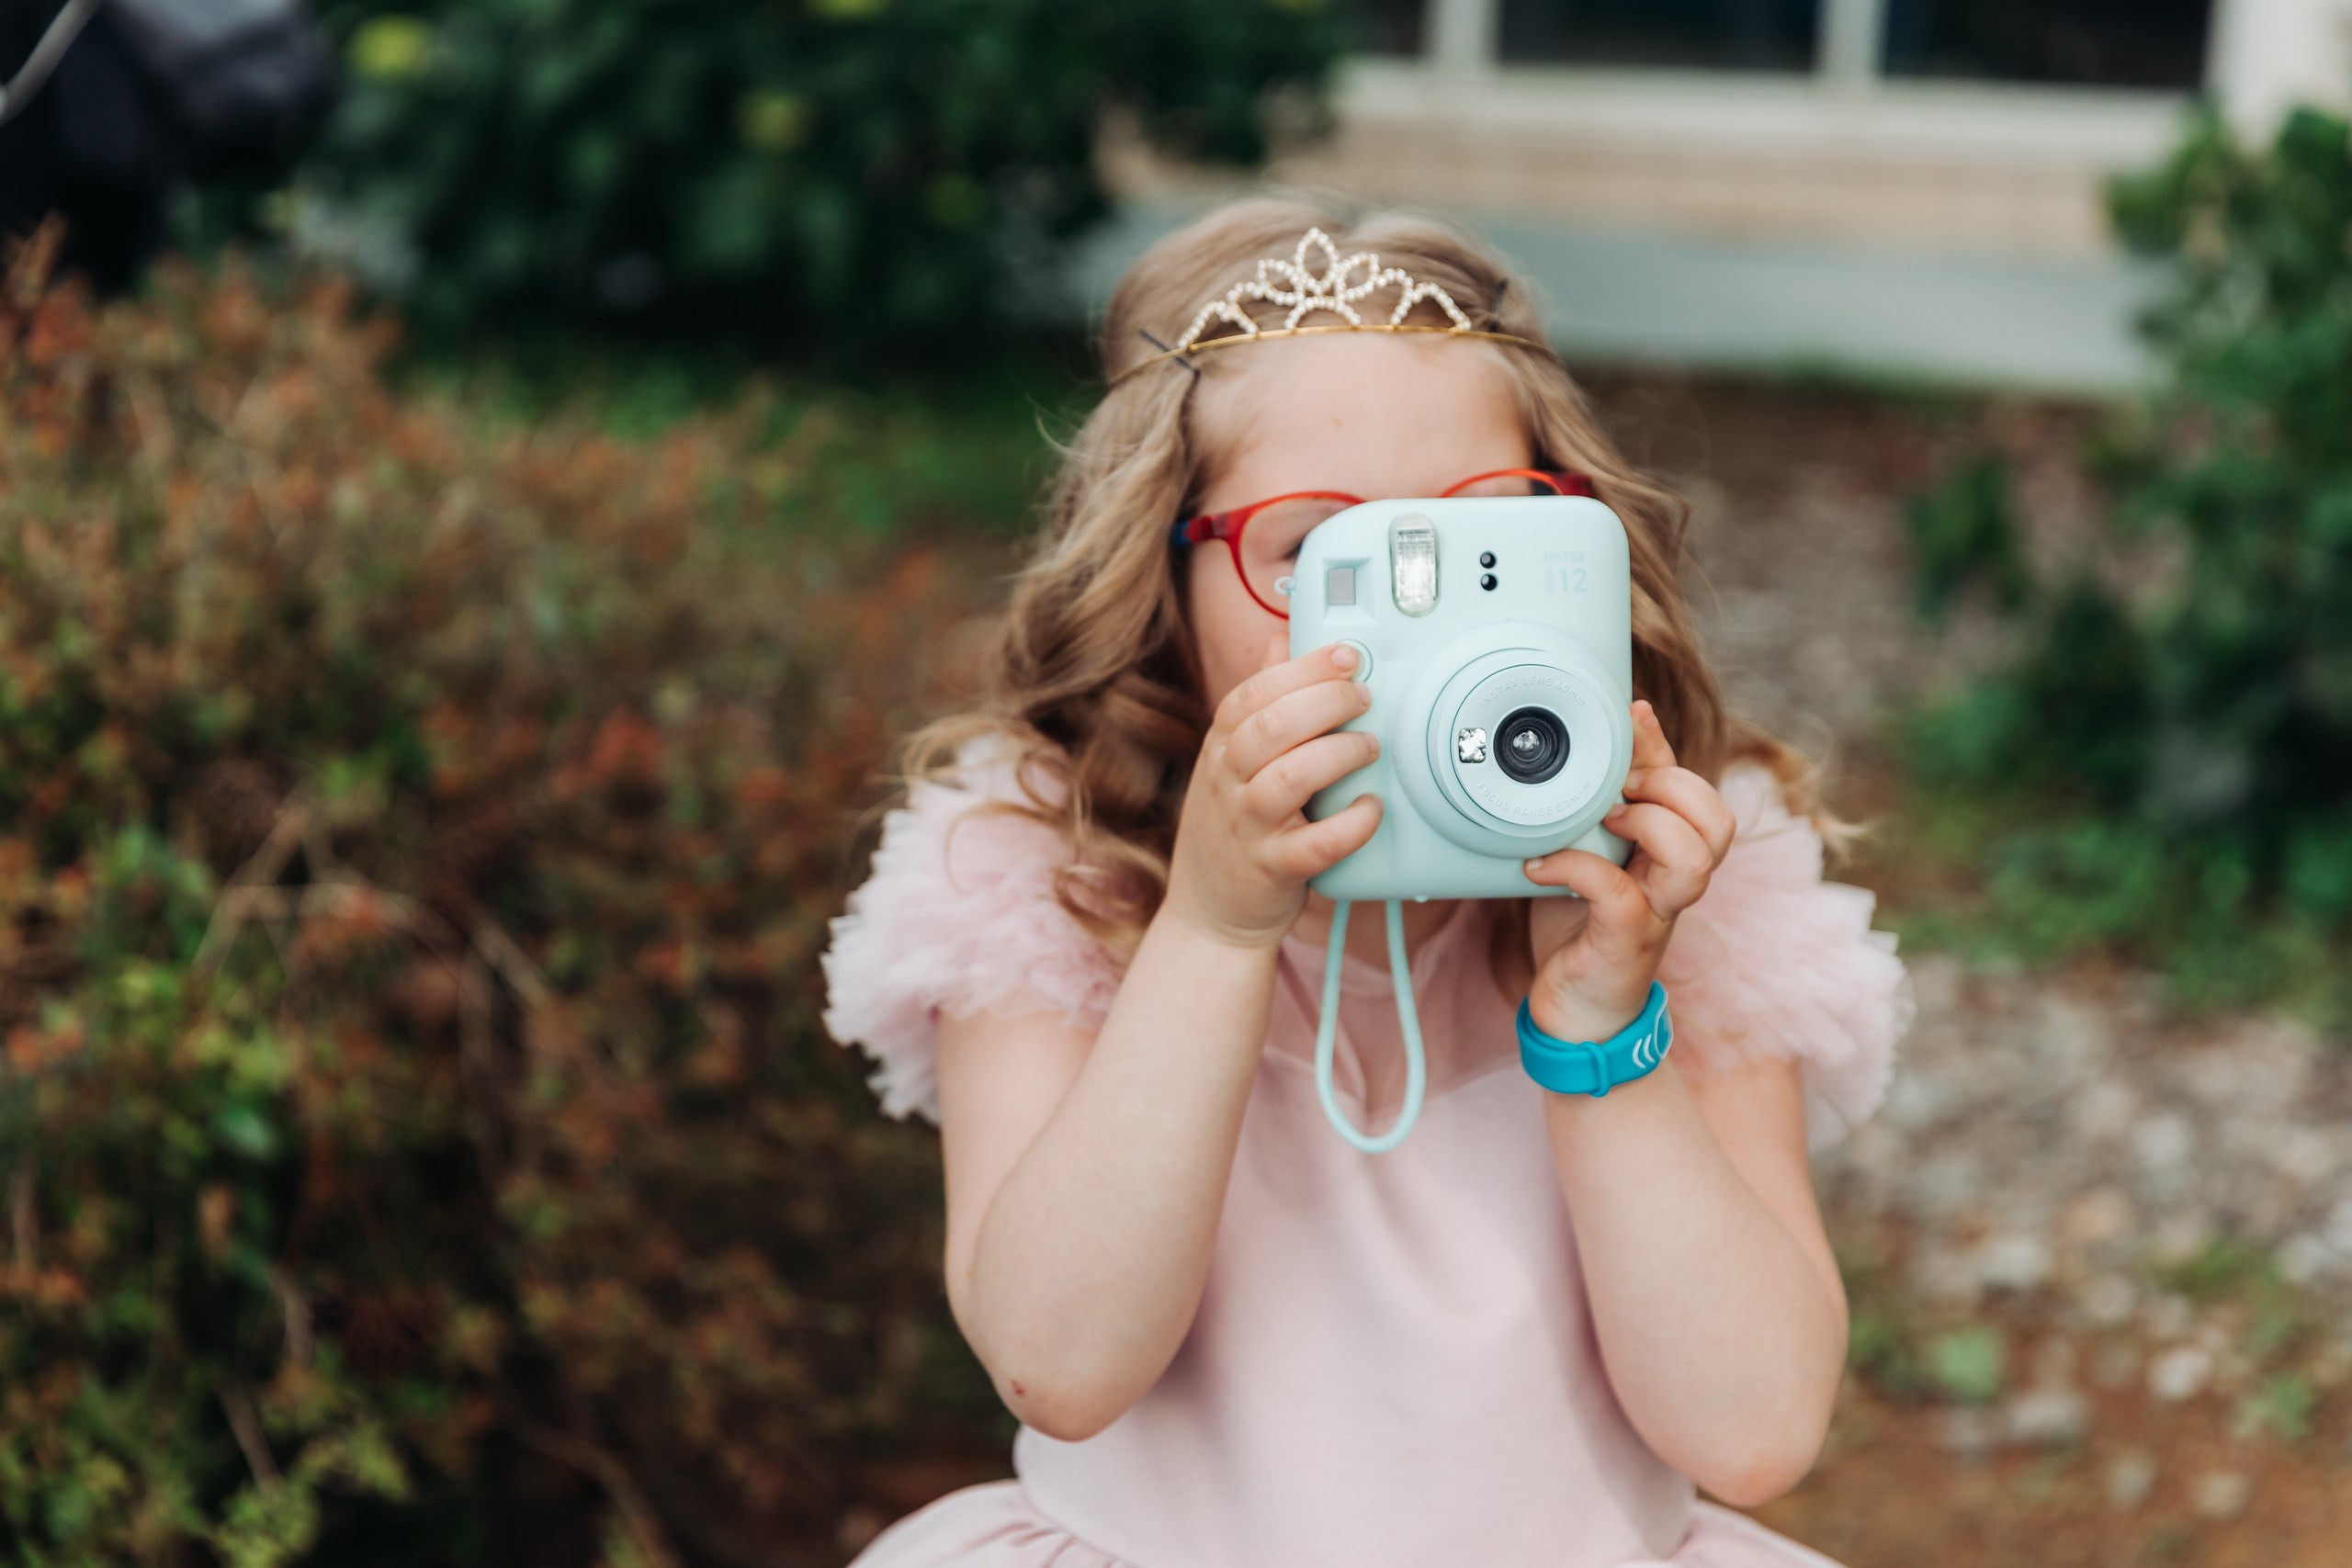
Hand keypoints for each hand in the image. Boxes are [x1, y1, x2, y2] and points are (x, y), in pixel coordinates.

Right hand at [1162, 633, 1383, 950]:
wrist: (1209, 914)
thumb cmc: (1232, 830)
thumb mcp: (1230, 761)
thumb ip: (1259, 703)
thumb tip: (1280, 642)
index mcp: (1220, 748)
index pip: (1253, 693)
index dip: (1303, 668)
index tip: (1347, 655)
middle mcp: (1227, 782)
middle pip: (1271, 726)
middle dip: (1326, 702)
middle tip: (1364, 700)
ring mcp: (1248, 827)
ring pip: (1289, 778)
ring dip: (1339, 755)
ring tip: (1369, 749)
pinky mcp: (1274, 870)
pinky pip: (1315, 844)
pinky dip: (1350, 824)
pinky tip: (1370, 809)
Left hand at [1520, 699, 1735, 1043]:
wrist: (1574, 1012)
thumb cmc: (1583, 927)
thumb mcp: (1593, 854)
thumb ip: (1602, 807)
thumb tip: (1602, 747)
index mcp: (1671, 854)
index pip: (1698, 792)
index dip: (1666, 751)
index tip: (1629, 718)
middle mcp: (1675, 883)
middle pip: (1718, 822)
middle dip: (1668, 787)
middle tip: (1613, 791)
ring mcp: (1658, 914)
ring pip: (1693, 859)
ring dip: (1646, 825)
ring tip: (1598, 821)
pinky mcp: (1626, 942)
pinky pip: (1618, 893)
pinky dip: (1575, 868)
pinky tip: (1539, 866)